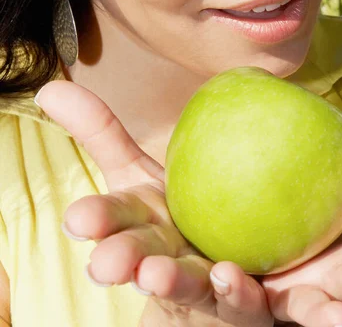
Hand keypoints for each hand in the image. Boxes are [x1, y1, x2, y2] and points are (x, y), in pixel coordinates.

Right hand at [35, 81, 272, 326]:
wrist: (222, 273)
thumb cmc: (177, 219)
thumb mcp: (140, 175)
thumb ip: (102, 134)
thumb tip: (49, 88)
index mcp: (143, 225)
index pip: (115, 217)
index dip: (98, 219)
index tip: (79, 219)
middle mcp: (166, 258)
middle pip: (142, 257)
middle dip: (122, 259)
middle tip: (108, 264)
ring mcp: (204, 284)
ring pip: (187, 283)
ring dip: (170, 281)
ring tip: (157, 275)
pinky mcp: (241, 302)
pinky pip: (242, 299)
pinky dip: (234, 290)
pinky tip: (228, 275)